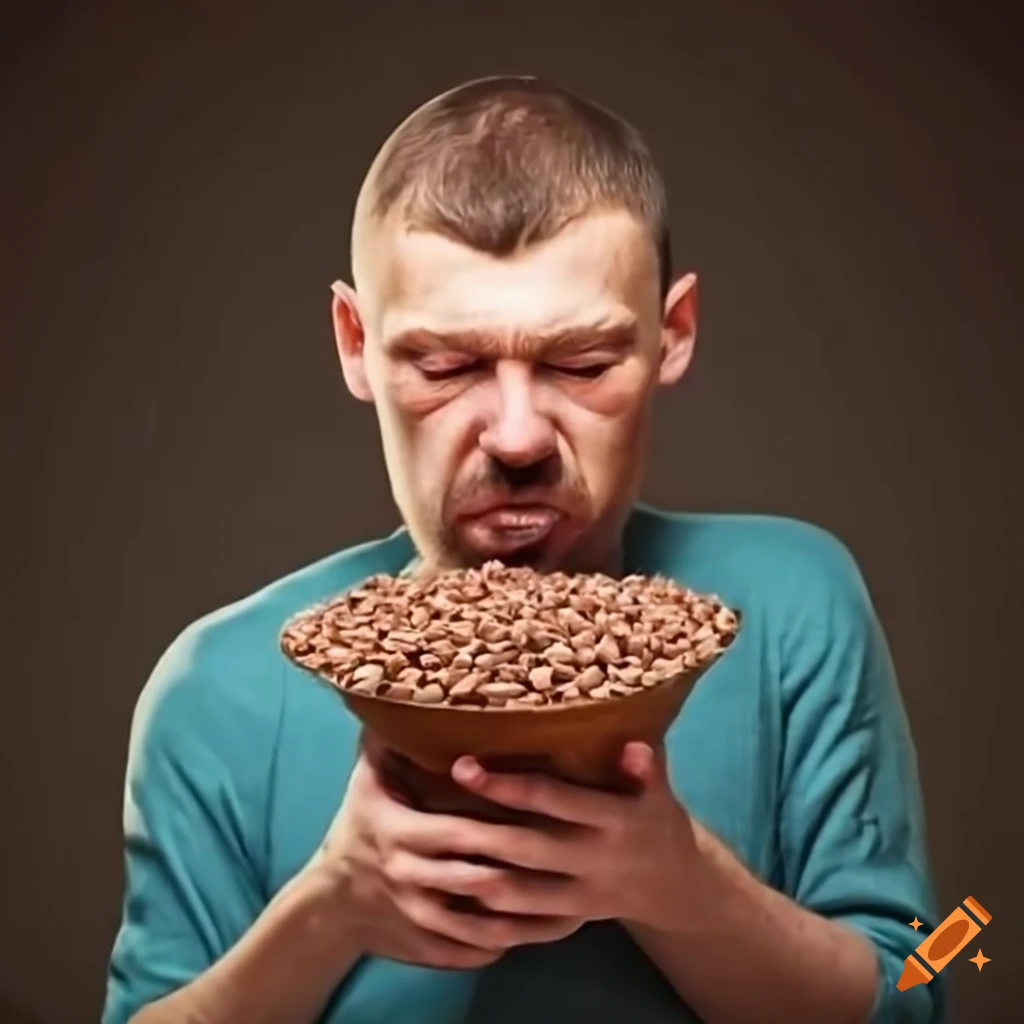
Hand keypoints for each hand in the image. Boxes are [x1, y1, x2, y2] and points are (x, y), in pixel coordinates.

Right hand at [310, 734, 585, 969]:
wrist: (330, 903)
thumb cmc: (356, 829)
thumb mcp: (364, 784)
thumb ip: (384, 743)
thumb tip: (399, 691)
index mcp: (402, 835)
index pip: (460, 830)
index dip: (500, 823)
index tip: (544, 814)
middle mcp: (412, 879)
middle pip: (480, 879)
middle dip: (526, 872)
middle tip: (575, 861)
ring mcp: (421, 919)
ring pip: (483, 927)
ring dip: (527, 921)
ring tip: (575, 909)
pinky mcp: (428, 948)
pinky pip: (473, 953)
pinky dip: (506, 945)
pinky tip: (540, 933)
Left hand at [437, 742, 702, 931]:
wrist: (675, 885)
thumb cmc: (653, 818)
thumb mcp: (658, 791)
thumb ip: (645, 767)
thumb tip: (631, 741)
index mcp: (615, 820)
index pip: (553, 800)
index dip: (507, 785)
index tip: (464, 766)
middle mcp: (595, 860)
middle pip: (528, 848)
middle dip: (479, 829)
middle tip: (432, 812)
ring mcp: (582, 897)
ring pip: (521, 894)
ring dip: (477, 878)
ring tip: (435, 856)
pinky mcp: (571, 920)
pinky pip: (526, 926)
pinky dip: (491, 918)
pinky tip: (456, 902)